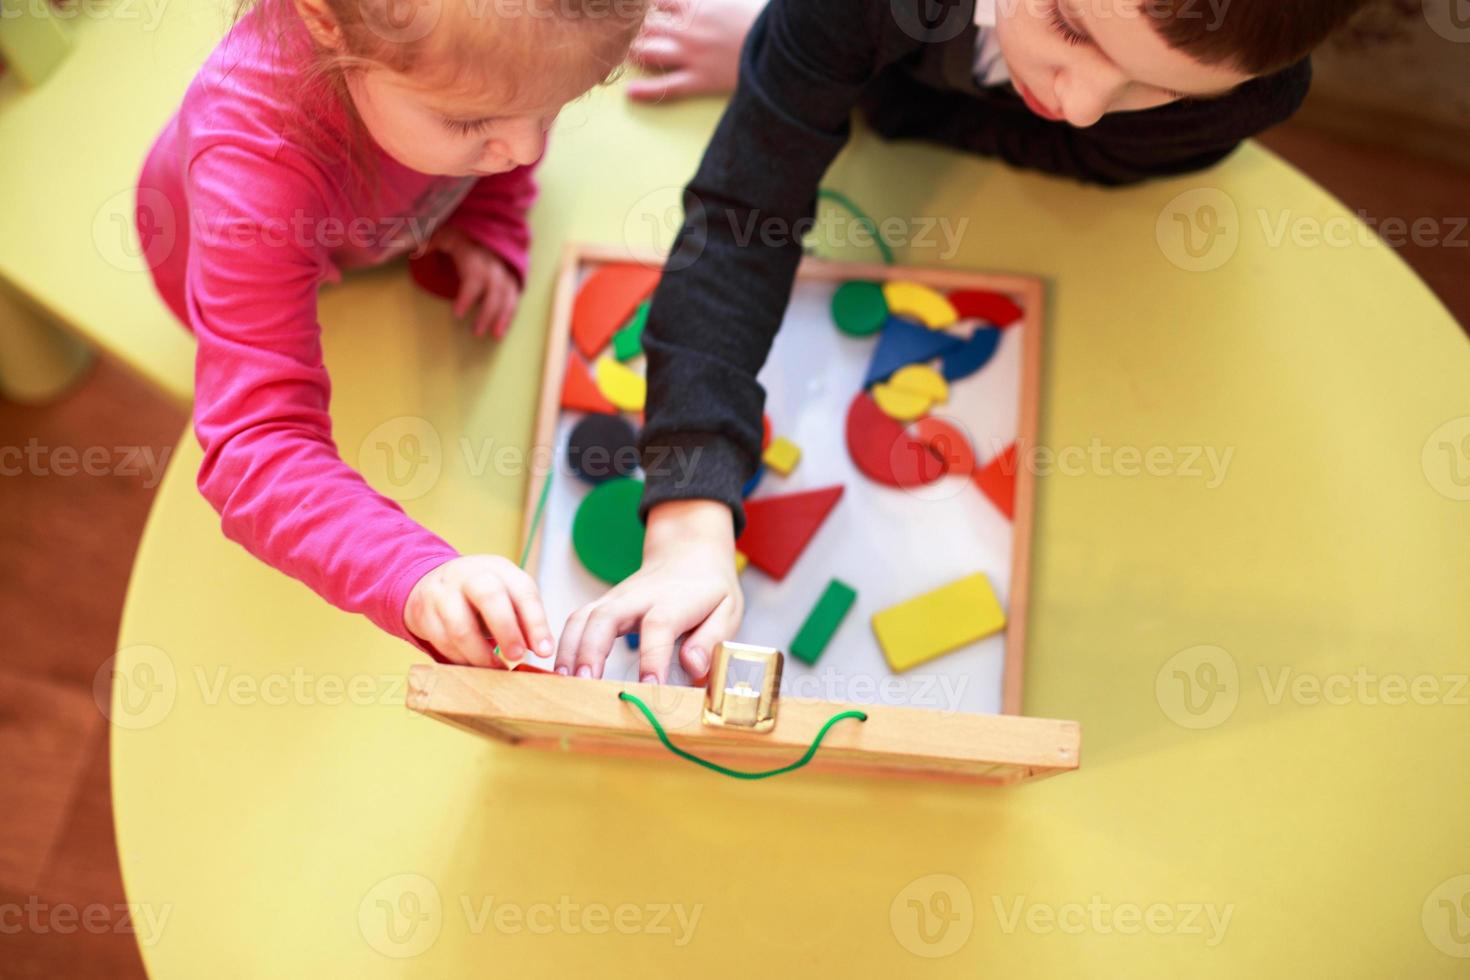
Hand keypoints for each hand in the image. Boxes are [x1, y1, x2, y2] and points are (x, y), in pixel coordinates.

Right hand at [406, 555, 552, 666]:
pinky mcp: (423, 614)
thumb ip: (526, 619)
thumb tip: (543, 650)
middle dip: (507, 631)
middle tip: (518, 657)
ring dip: (481, 655)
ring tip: (496, 669)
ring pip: (461, 627)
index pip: (523, 590)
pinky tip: (475, 666)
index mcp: (499, 569)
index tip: (545, 651)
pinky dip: (461, 659)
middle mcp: (470, 576)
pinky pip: (443, 643)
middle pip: (489, 597)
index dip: (536, 623)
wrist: (433, 581)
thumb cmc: (482, 594)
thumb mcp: (507, 595)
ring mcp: (443, 593)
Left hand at [423, 226, 521, 338]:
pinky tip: (501, 331)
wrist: (488, 229)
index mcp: (477, 256)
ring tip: (495, 335)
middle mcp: (494, 266)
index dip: (467, 296)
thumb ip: (432, 242)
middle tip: (476, 332)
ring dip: (502, 317)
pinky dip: (509, 315)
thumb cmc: (462, 236)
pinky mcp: (512, 280)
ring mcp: (506, 274)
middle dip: (487, 313)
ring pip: (508, 297)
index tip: (457, 313)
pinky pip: (514, 299)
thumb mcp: (445, 234)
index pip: (474, 278)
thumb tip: (416, 250)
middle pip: (495, 291)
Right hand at [555, 500, 741, 683]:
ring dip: (570, 649)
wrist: (687, 554)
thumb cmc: (708, 590)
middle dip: (592, 650)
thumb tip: (693, 666)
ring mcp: (616, 598)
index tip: (651, 687)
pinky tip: (561, 671)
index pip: (659, 626)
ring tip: (565, 682)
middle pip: (606, 617)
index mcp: (675, 600)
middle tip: (586, 683)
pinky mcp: (603, 605)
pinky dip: (564, 644)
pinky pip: (576, 620)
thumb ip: (712, 639)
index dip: (653, 656)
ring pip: (583, 617)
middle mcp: (639, 597)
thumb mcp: (728, 610)